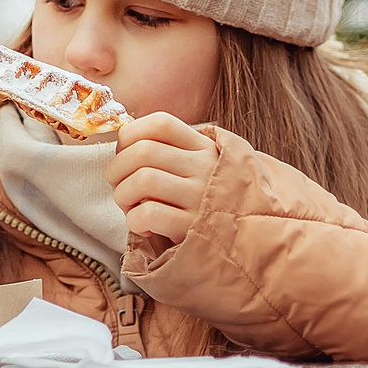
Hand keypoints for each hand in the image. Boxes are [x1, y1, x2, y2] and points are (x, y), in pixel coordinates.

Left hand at [106, 111, 219, 255]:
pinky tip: (143, 226)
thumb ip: (174, 152)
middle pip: (143, 151)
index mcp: (205, 147)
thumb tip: (123, 142)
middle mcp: (205, 168)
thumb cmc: (212, 203)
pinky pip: (149, 214)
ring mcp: (200, 198)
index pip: (161, 123)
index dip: (131, 134)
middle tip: (118, 184)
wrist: (250, 244)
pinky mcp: (193, 229)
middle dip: (116, 168)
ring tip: (129, 207)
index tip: (124, 152)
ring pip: (142, 179)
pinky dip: (134, 220)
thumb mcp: (205, 167)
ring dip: (123, 195)